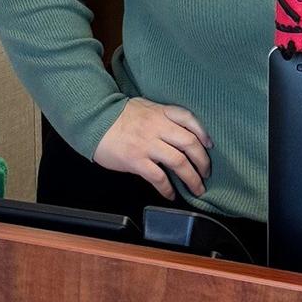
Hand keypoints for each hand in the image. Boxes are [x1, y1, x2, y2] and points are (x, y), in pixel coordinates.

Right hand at [92, 97, 212, 199]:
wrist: (92, 120)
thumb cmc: (116, 114)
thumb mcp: (143, 106)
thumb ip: (160, 116)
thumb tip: (177, 130)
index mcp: (160, 112)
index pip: (189, 119)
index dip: (203, 132)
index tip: (209, 144)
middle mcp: (157, 127)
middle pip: (189, 143)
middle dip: (202, 161)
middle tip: (206, 173)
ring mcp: (147, 144)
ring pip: (179, 162)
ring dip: (192, 178)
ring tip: (197, 188)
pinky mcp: (136, 160)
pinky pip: (158, 177)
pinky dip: (168, 188)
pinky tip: (172, 195)